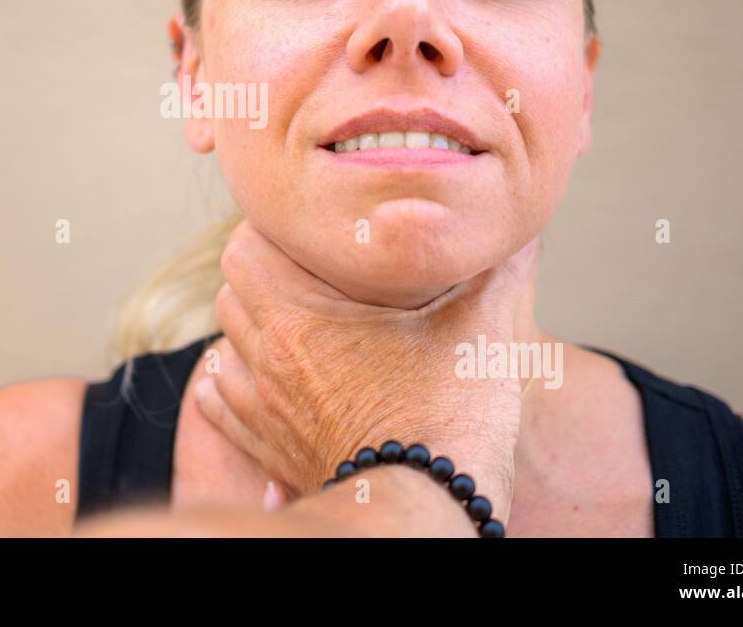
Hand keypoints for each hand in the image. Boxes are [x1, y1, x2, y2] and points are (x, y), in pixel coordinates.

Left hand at [193, 218, 533, 523]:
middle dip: (262, 276)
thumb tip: (518, 234)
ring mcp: (266, 410)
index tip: (310, 233)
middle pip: (230, 293)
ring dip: (248, 330)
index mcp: (301, 319)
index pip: (243, 248)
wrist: (428, 510)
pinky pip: (224, 409)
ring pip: (224, 349)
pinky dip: (235, 386)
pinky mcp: (273, 451)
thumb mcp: (479, 331)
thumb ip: (498, 273)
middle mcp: (270, 361)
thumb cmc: (448, 422)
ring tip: (292, 323)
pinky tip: (265, 380)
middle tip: (308, 273)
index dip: (271, 231)